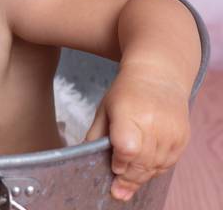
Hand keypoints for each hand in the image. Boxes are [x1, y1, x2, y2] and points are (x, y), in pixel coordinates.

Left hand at [85, 70, 190, 201]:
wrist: (158, 76)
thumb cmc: (125, 92)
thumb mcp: (104, 110)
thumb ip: (95, 135)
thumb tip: (85, 158)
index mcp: (130, 114)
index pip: (127, 148)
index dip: (120, 162)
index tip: (113, 168)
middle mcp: (155, 124)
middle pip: (142, 162)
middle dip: (129, 179)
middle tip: (118, 191)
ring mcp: (172, 131)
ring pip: (156, 166)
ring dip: (141, 177)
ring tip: (128, 183)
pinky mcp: (183, 137)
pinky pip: (169, 163)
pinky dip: (155, 169)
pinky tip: (144, 169)